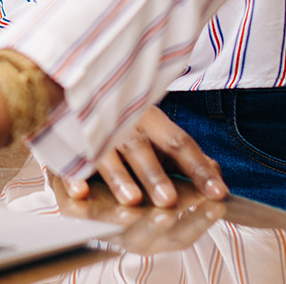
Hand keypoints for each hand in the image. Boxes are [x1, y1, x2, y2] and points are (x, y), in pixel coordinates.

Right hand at [64, 107, 225, 207]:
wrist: (75, 84)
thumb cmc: (122, 117)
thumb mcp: (155, 127)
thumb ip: (183, 152)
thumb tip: (216, 171)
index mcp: (150, 119)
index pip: (179, 144)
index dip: (198, 168)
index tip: (219, 192)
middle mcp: (123, 124)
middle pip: (141, 149)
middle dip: (155, 175)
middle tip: (169, 200)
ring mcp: (93, 132)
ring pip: (106, 154)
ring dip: (119, 177)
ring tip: (132, 200)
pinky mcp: (66, 141)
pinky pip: (68, 157)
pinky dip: (74, 174)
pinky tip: (81, 192)